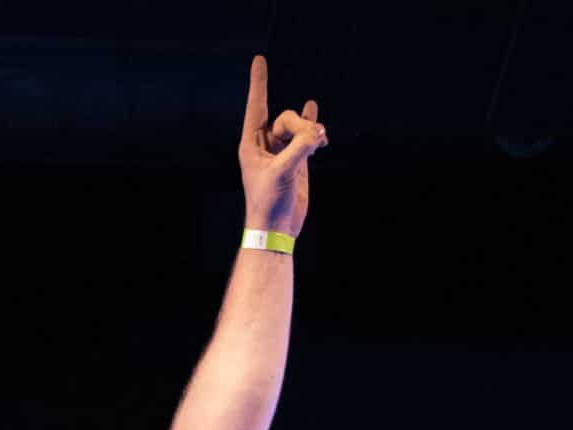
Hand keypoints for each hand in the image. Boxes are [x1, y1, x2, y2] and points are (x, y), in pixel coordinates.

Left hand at [238, 55, 326, 237]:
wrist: (278, 228)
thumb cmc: (270, 202)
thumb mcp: (283, 173)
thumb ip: (300, 149)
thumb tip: (317, 132)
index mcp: (251, 145)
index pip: (255, 106)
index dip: (258, 83)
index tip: (259, 59)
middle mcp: (264, 145)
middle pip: (285, 119)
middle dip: (301, 126)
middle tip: (312, 142)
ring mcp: (281, 152)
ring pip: (299, 128)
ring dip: (311, 131)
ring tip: (321, 142)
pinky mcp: (296, 161)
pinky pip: (305, 136)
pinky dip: (313, 126)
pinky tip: (314, 109)